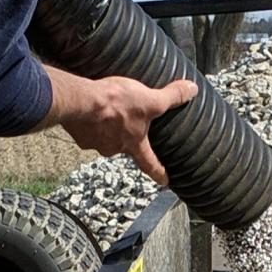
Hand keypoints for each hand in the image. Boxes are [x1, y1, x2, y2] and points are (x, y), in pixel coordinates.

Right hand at [44, 67, 197, 184]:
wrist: (81, 101)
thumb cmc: (115, 104)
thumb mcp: (150, 99)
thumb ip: (171, 97)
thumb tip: (192, 90)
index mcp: (134, 144)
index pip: (150, 165)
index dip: (159, 173)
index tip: (165, 181)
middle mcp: (115, 148)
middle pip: (125, 147)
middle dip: (127, 138)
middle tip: (126, 125)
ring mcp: (95, 142)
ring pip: (105, 136)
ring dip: (107, 127)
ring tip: (107, 112)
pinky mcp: (79, 133)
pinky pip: (87, 129)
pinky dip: (90, 121)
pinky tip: (90, 109)